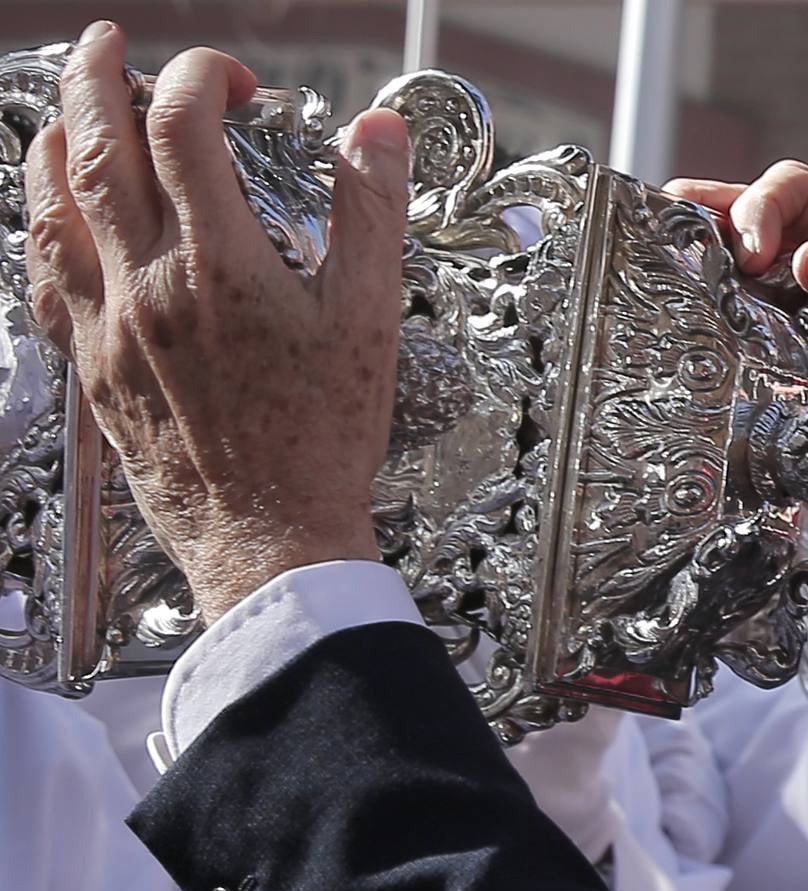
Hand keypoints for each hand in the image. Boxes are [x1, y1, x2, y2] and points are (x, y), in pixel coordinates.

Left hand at [24, 22, 411, 622]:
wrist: (270, 534)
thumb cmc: (324, 436)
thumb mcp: (371, 319)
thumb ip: (371, 214)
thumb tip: (376, 130)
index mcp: (220, 264)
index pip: (182, 126)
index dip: (204, 78)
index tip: (235, 84)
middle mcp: (148, 284)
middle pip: (96, 147)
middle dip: (98, 75)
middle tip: (111, 43)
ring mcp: (108, 324)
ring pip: (50, 203)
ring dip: (56, 137)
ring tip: (73, 110)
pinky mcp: (90, 364)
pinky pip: (41, 274)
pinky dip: (40, 220)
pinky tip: (53, 209)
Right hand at [665, 161, 807, 599]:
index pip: (796, 191)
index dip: (762, 205)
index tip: (746, 255)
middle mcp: (805, 277)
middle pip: (741, 214)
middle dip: (703, 218)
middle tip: (676, 249)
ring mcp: (768, 318)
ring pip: (712, 261)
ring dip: (683, 258)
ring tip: (658, 272)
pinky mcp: (741, 359)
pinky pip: (702, 315)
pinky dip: (678, 306)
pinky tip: (661, 317)